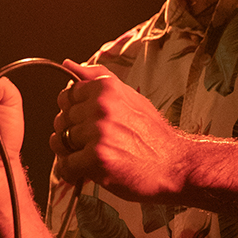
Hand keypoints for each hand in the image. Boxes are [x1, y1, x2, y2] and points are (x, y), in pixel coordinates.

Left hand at [51, 60, 187, 201]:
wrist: (176, 165)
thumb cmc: (154, 135)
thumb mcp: (131, 97)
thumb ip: (98, 79)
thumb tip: (70, 64)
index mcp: (107, 89)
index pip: (66, 96)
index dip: (74, 113)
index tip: (87, 124)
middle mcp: (101, 107)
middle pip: (61, 120)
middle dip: (72, 134)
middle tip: (93, 145)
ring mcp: (98, 132)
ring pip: (61, 142)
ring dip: (71, 154)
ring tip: (90, 159)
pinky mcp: (97, 158)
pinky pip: (66, 165)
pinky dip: (72, 173)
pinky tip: (87, 174)